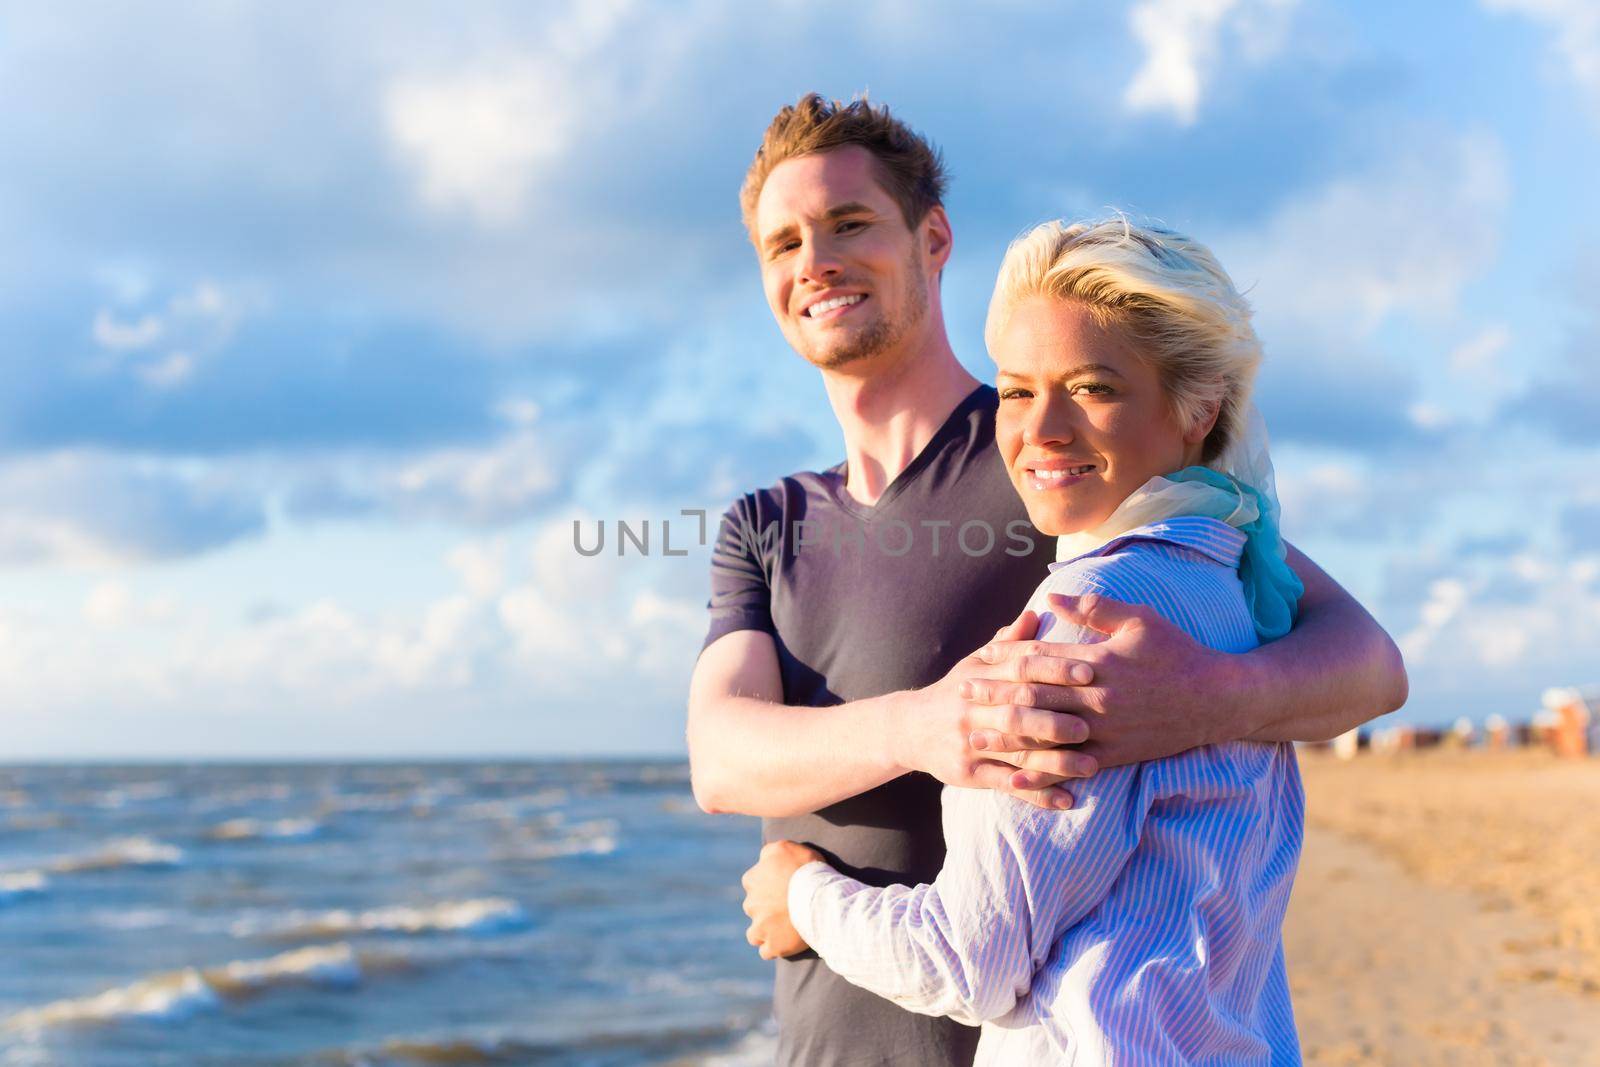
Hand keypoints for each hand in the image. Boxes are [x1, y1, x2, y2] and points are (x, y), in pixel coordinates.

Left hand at [741, 840, 822, 959]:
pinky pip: (766, 951)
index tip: (782, 887)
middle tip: (787, 907)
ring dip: (765, 931)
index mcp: (752, 880)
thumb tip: (763, 860)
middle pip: (754, 908)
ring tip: (784, 929)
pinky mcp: (773, 946)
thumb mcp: (784, 847)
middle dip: (766, 909)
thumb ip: (769, 853)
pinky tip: (785, 943)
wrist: (818, 897)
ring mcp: (760, 927)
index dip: (768, 885)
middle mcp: (751, 904)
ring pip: (755, 933)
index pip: (753, 883)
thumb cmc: (805, 869)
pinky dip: (774, 948)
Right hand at [891, 608, 1098, 808]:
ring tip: (1092, 766)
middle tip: (1093, 724)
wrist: (909, 728)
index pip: (1020, 669)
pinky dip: (1037, 793)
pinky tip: (1066, 799)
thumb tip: (1037, 613)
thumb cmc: (955, 692)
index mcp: (981, 677)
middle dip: (1055, 719)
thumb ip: (1008, 642)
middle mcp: (974, 709)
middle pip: (1017, 712)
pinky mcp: (970, 773)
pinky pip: (1007, 784)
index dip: (1054, 669)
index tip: (1089, 671)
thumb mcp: (975, 663)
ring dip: (1055, 762)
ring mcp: (971, 743)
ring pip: (1016, 752)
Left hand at [999, 592, 1240, 767]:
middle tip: (963, 696)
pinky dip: (1041, 774)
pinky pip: (1070, 768)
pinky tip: (1015, 779)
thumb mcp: (1139, 619)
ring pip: (1046, 736)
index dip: (1006, 660)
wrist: (1217, 699)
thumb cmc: (1177, 652)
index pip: (1041, 661)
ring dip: (1008, 738)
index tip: (979, 660)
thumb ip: (1092, 609)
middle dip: (995, 698)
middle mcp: (1097, 699)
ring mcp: (1105, 731)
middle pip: (1034, 699)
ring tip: (975, 737)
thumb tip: (1049, 597)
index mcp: (1099, 663)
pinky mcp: (1115, 756)